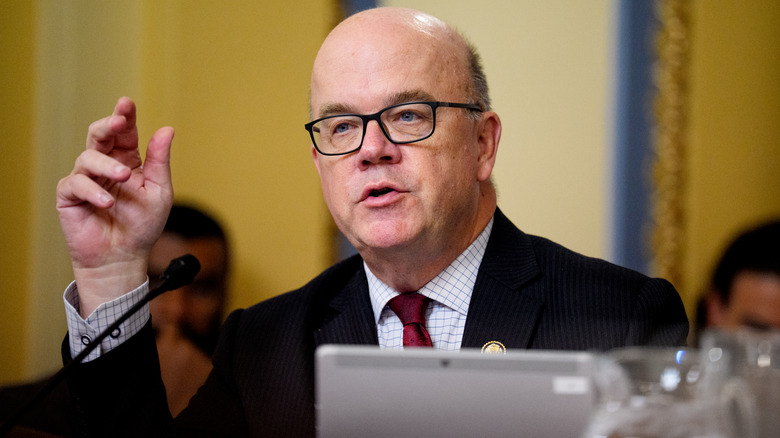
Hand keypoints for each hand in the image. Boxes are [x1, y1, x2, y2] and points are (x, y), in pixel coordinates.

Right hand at [56, 97, 173, 315]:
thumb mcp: (159, 192)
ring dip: (107, 165)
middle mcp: (105, 166)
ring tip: (124, 178)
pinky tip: (106, 201)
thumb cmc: (142, 226)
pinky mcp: (70, 196)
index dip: (124, 116)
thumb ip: (160, 161)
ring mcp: (86, 179)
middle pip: (100, 135)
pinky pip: (76, 184)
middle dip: (108, 125)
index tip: (127, 104)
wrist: (123, 257)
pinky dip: (92, 190)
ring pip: (88, 157)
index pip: (124, 133)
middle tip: (118, 122)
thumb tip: (166, 129)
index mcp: (128, 161)